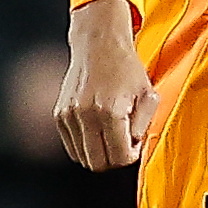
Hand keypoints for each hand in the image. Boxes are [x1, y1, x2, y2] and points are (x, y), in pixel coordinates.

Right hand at [56, 0, 160, 168]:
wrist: (99, 43)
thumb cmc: (125, 67)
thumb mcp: (148, 95)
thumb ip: (143, 126)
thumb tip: (133, 148)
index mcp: (110, 112)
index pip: (119, 158)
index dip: (130, 155)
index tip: (134, 143)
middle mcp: (86, 115)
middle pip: (98, 164)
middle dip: (113, 159)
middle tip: (122, 142)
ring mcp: (69, 116)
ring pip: (82, 158)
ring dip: (98, 152)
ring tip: (109, 132)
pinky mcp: (59, 115)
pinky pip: (71, 146)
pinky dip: (84, 144)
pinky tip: (96, 128)